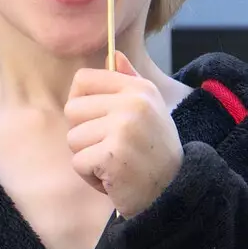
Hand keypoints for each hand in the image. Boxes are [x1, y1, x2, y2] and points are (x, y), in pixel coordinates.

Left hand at [65, 51, 182, 217]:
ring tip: (115, 163)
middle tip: (112, 147)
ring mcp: (123, 129)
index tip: (98, 120)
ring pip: (73, 138)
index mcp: (139, 89)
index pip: (83, 79)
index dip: (82, 102)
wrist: (175, 194)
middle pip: (72, 109)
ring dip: (88, 157)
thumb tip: (115, 54)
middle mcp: (133, 104)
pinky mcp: (113, 155)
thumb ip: (130, 81)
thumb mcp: (150, 110)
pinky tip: (113, 178)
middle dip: (85, 134)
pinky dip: (91, 176)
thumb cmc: (155, 151)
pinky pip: (78, 162)